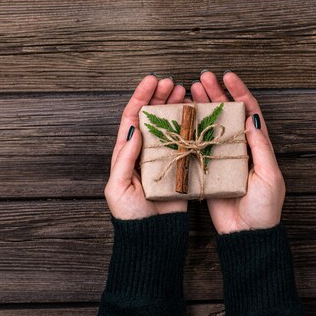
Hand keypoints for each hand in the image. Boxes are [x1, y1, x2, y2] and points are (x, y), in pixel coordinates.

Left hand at [105, 74, 188, 219]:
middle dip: (160, 96)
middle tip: (172, 83)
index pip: (133, 118)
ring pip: (170, 125)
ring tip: (185, 93)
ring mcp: (163, 157)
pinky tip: (196, 115)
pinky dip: (190, 126)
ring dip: (176, 107)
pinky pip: (185, 142)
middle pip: (152, 116)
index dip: (141, 97)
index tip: (152, 80)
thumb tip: (134, 128)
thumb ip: (124, 157)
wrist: (152, 235)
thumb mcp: (118, 186)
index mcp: (127, 153)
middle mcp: (145, 151)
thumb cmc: (130, 214)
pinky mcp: (180, 166)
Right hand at [191, 71, 285, 233]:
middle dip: (215, 93)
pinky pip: (197, 145)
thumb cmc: (264, 208)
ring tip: (189, 89)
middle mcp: (238, 148)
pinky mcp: (207, 170)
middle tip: (202, 77)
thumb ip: (260, 148)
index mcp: (256, 146)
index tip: (228, 76)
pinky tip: (180, 118)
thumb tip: (252, 118)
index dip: (239, 92)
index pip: (248, 111)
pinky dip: (189, 130)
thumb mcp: (269, 176)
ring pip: (209, 126)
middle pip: (226, 114)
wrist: (247, 235)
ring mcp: (221, 157)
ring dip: (201, 107)